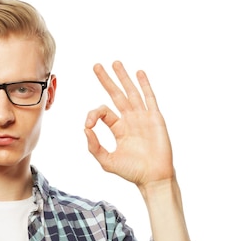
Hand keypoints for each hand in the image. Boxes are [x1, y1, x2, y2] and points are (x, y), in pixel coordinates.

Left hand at [84, 61, 173, 188]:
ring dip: (123, 77)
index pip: (103, 112)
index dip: (93, 114)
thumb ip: (94, 146)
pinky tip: (139, 73)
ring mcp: (143, 117)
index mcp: (118, 128)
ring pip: (131, 92)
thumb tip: (85, 130)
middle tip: (96, 66)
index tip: (89, 124)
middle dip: (106, 80)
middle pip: (116, 95)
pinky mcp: (155, 118)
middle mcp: (130, 120)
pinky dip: (145, 85)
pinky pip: (149, 98)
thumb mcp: (107, 161)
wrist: (153, 177)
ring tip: (115, 63)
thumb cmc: (132, 171)